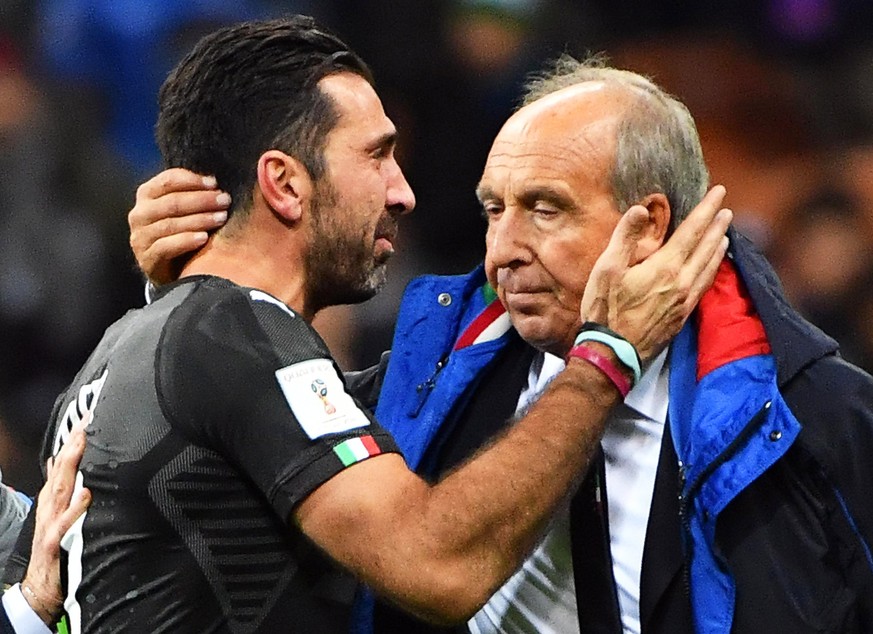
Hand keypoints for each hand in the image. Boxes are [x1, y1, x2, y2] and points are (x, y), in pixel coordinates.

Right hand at [20, 420, 91, 625]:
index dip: (74, 442)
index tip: (90, 419)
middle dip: (73, 445)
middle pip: (61, 471)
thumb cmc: (56, 551)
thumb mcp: (62, 516)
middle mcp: (51, 508)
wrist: (39, 590)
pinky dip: (75, 508)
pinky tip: (87, 494)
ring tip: (84, 444)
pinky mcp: (54, 544)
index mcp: (54, 501)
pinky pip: (65, 524)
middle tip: (88, 421)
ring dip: (71, 466)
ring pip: (60, 490)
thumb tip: (68, 466)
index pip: (63, 466)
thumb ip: (65, 492)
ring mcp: (50, 524)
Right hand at [129, 168, 230, 284]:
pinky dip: (186, 241)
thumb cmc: (181, 233)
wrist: (170, 271)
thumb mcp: (183, 210)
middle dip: (201, 200)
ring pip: (169, 224)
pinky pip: (165, 247)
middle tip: (225, 200)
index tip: (215, 183)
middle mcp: (139, 214)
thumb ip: (193, 194)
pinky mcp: (146, 259)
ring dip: (199, 219)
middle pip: (171, 202)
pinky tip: (204, 238)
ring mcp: (140, 237)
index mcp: (147, 195)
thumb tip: (217, 181)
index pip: (167, 180)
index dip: (192, 180)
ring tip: (221, 218)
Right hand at [581, 185, 731, 361]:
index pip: (693, 230)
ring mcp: (684, 301)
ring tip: (724, 234)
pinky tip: (712, 268)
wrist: (612, 353)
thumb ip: (625, 237)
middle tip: (725, 209)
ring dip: (718, 247)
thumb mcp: (607, 268)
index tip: (717, 192)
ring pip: (709, 268)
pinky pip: (704, 286)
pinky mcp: (682, 316)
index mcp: (665, 267)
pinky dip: (712, 270)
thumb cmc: (605, 310)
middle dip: (717, 225)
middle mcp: (682, 282)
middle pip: (707, 247)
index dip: (706, 209)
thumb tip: (641, 209)